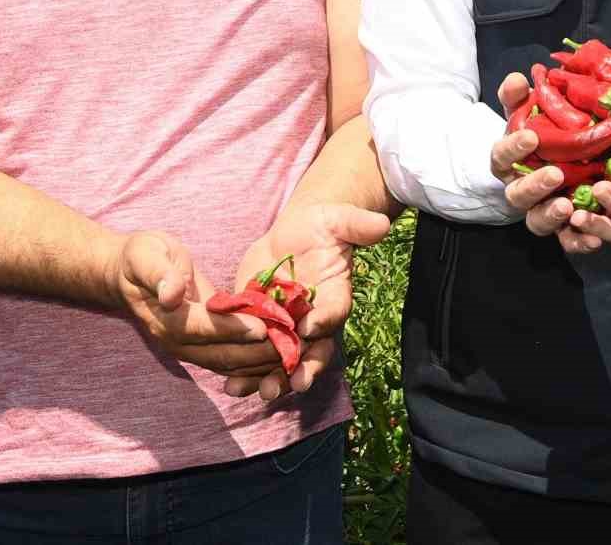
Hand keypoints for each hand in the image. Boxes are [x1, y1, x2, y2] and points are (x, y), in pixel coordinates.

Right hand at [111, 230, 281, 376]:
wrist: (128, 274)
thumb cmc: (140, 258)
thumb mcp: (146, 255)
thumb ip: (159, 274)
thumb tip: (170, 294)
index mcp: (163, 318)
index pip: (201, 328)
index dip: (232, 329)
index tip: (262, 327)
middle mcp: (176, 341)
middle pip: (219, 354)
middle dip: (256, 352)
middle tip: (290, 344)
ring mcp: (188, 347)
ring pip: (228, 362)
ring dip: (260, 361)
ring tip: (293, 350)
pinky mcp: (201, 345)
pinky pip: (229, 359)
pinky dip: (254, 360)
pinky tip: (281, 352)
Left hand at [223, 202, 392, 400]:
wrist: (295, 236)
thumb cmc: (321, 226)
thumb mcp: (338, 219)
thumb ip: (357, 224)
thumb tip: (382, 225)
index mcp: (334, 295)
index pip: (335, 312)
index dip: (324, 321)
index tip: (310, 327)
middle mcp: (314, 320)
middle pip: (312, 351)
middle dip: (302, 370)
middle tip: (292, 384)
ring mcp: (287, 329)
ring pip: (282, 362)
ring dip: (269, 380)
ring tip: (251, 391)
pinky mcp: (261, 329)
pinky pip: (254, 355)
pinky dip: (244, 372)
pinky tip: (228, 384)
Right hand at [491, 72, 602, 255]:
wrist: (562, 158)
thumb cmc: (542, 132)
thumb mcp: (529, 111)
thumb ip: (520, 97)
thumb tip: (517, 79)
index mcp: (509, 162)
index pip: (501, 157)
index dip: (512, 148)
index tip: (530, 136)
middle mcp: (521, 189)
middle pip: (517, 195)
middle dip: (534, 186)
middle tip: (555, 174)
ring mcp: (541, 210)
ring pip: (537, 221)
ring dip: (550, 215)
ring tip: (568, 207)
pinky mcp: (563, 228)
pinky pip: (567, 241)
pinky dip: (578, 241)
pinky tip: (594, 237)